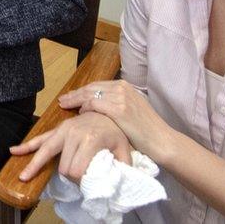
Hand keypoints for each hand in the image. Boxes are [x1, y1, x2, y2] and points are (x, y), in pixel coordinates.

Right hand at [10, 112, 131, 182]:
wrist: (109, 110)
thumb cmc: (117, 131)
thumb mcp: (124, 148)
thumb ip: (121, 165)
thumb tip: (112, 181)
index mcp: (89, 139)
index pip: (76, 170)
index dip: (80, 181)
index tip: (88, 182)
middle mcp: (73, 134)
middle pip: (63, 166)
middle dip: (69, 178)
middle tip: (79, 179)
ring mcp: (63, 130)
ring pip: (45, 151)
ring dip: (34, 164)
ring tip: (23, 176)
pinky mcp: (58, 129)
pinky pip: (41, 138)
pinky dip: (28, 146)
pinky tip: (15, 150)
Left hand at [59, 80, 177, 161]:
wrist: (161, 140)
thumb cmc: (147, 130)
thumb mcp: (132, 109)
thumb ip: (117, 104)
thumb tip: (99, 107)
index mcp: (125, 86)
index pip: (97, 85)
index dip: (82, 91)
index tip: (71, 96)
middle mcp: (122, 88)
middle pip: (91, 88)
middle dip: (75, 94)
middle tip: (63, 100)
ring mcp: (120, 97)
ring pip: (90, 95)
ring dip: (75, 100)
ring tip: (65, 105)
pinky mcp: (119, 109)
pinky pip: (95, 105)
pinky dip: (85, 108)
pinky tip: (80, 113)